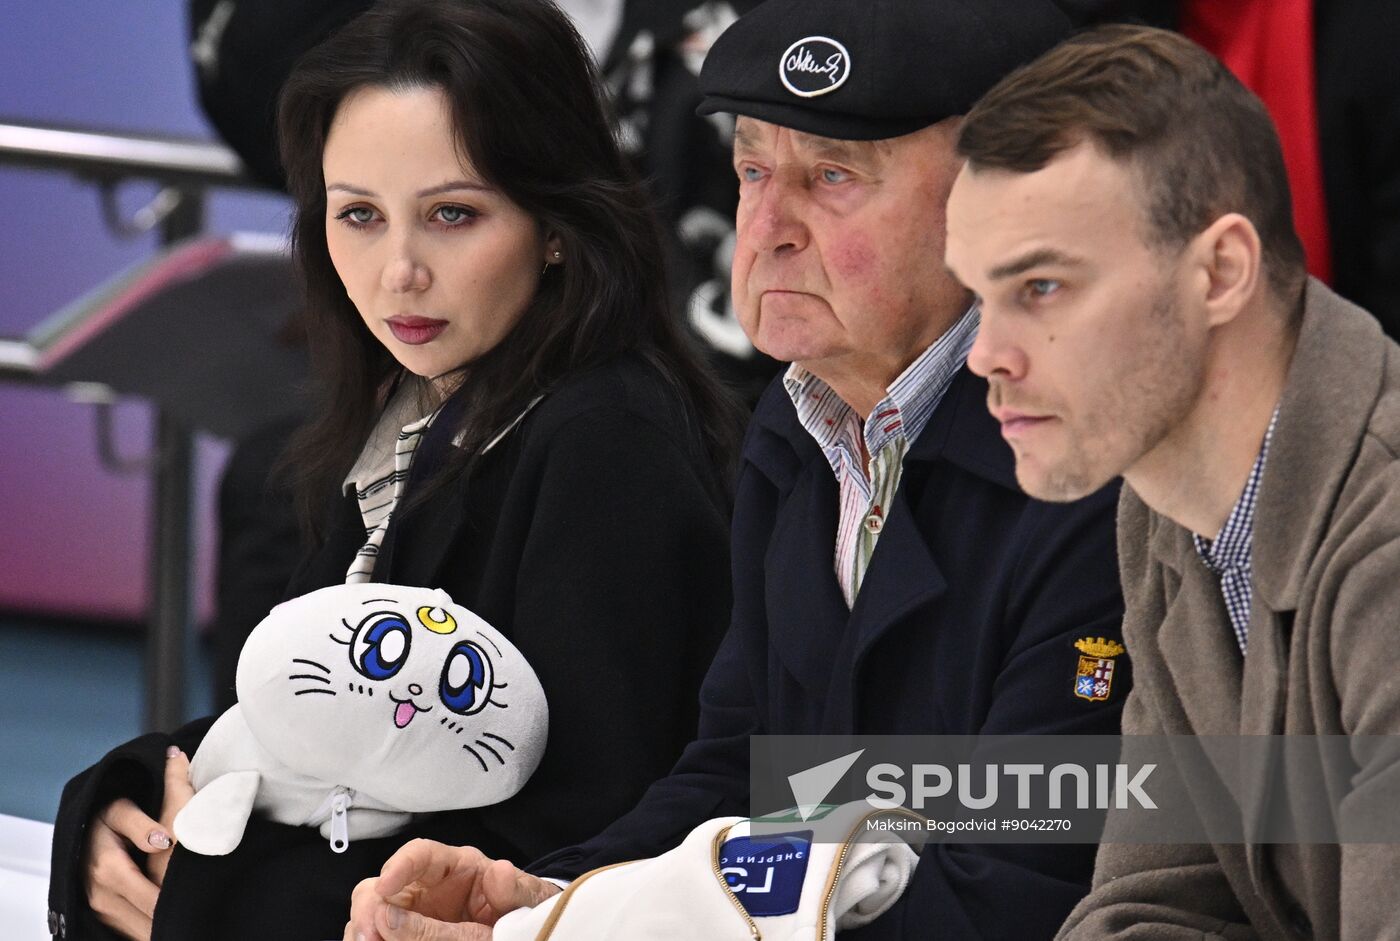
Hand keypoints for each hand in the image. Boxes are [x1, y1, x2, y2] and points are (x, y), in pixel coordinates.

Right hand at [83, 747, 193, 939]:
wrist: (79, 830)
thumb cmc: (105, 817)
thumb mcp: (120, 811)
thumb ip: (142, 824)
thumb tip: (163, 840)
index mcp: (109, 871)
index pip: (152, 902)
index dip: (176, 905)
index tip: (199, 902)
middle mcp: (102, 896)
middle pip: (148, 924)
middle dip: (174, 919)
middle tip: (200, 911)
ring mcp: (101, 910)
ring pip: (140, 931)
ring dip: (162, 926)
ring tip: (190, 918)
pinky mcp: (104, 916)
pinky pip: (132, 931)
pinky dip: (150, 927)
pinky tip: (169, 919)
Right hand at [345, 840, 560, 940]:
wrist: (525, 929)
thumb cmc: (521, 907)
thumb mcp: (523, 898)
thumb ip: (511, 889)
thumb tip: (501, 870)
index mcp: (456, 866)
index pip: (420, 853)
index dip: (399, 866)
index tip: (384, 886)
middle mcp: (426, 887)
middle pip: (381, 886)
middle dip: (369, 906)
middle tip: (370, 933)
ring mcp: (413, 914)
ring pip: (372, 914)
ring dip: (363, 929)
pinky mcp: (407, 935)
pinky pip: (378, 936)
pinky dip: (370, 940)